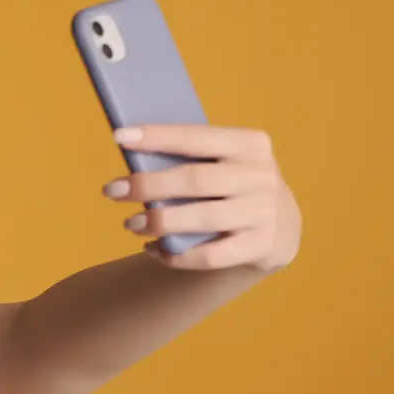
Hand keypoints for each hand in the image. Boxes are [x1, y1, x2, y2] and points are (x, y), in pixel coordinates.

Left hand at [100, 124, 301, 272]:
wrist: (281, 227)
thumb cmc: (231, 186)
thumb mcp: (223, 163)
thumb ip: (188, 159)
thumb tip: (130, 153)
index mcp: (250, 144)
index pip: (196, 137)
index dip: (157, 137)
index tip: (119, 137)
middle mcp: (261, 176)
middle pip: (195, 180)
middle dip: (148, 185)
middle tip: (112, 190)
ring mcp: (264, 213)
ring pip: (202, 218)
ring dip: (159, 221)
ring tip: (130, 223)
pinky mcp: (261, 246)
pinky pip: (211, 255)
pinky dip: (177, 255)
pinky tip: (155, 250)